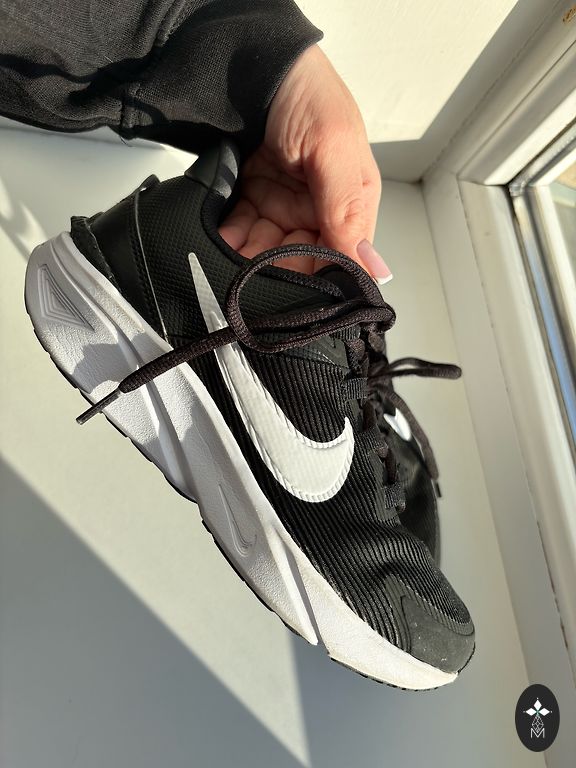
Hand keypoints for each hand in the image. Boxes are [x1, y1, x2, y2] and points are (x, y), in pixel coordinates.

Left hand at [219, 45, 390, 279]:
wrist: (254, 62)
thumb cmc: (306, 95)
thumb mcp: (333, 150)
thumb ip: (347, 211)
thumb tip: (370, 270)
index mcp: (352, 203)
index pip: (340, 258)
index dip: (316, 276)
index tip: (289, 284)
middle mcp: (321, 210)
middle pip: (300, 260)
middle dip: (275, 269)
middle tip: (249, 274)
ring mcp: (286, 206)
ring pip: (267, 251)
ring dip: (246, 257)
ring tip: (228, 257)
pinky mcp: (255, 198)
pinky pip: (243, 230)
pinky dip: (229, 237)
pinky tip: (218, 240)